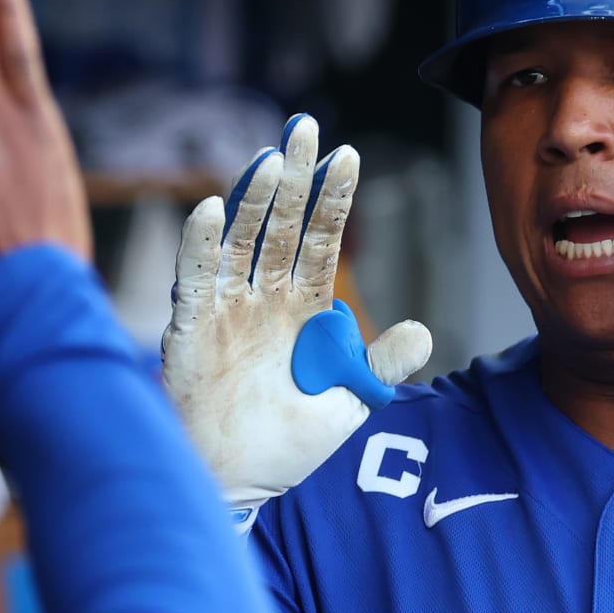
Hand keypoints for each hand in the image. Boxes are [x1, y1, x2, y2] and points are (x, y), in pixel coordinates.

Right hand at [162, 115, 431, 506]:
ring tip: (271, 159)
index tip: (348, 155)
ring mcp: (224, 310)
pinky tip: (211, 210)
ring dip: (253, 199)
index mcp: (300, 307)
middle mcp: (261, 297)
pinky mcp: (191, 331)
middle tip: (305, 128)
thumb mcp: (349, 404)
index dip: (332, 199)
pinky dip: (200, 246)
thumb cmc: (287, 445)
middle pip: (279, 226)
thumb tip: (422, 332)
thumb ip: (380, 366)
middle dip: (293, 177)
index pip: (320, 240)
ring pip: (240, 242)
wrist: (238, 485)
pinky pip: (195, 281)